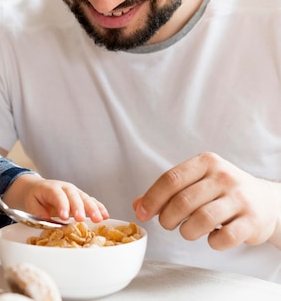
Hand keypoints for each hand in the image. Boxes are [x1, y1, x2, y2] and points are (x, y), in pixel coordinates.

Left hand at [5, 173, 109, 222]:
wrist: (38, 188)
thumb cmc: (35, 197)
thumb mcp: (31, 203)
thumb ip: (37, 212)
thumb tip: (46, 219)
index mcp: (51, 188)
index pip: (57, 195)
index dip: (62, 205)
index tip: (64, 217)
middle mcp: (65, 187)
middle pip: (74, 195)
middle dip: (79, 207)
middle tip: (81, 219)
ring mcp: (74, 192)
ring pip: (85, 198)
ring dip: (93, 208)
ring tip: (99, 219)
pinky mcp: (81, 198)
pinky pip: (91, 201)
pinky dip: (99, 208)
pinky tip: (105, 215)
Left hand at [133, 152, 280, 249]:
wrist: (265, 200)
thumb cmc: (221, 190)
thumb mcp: (195, 182)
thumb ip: (167, 192)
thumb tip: (137, 205)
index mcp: (206, 162)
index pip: (171, 179)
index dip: (152, 198)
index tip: (142, 213)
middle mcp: (224, 177)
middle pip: (183, 201)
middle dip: (167, 218)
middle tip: (167, 224)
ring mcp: (240, 198)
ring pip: (202, 220)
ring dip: (187, 232)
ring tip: (187, 231)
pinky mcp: (252, 221)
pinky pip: (224, 237)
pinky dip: (212, 242)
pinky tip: (212, 237)